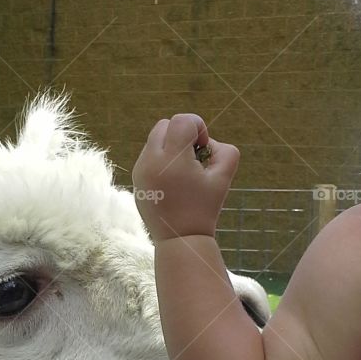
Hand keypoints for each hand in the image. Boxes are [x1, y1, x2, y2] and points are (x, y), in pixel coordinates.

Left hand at [132, 113, 239, 241]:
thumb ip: (225, 150)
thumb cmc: (205, 208)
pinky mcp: (135, 178)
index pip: (182, 120)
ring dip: (171, 145)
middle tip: (194, 157)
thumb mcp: (224, 177)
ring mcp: (140, 169)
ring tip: (184, 171)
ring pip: (154, 139)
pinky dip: (162, 159)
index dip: (198, 127)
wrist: (180, 238)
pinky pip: (148, 155)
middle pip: (165, 124)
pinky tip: (173, 180)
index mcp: (172, 159)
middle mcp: (151, 161)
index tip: (203, 148)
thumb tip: (205, 143)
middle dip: (182, 133)